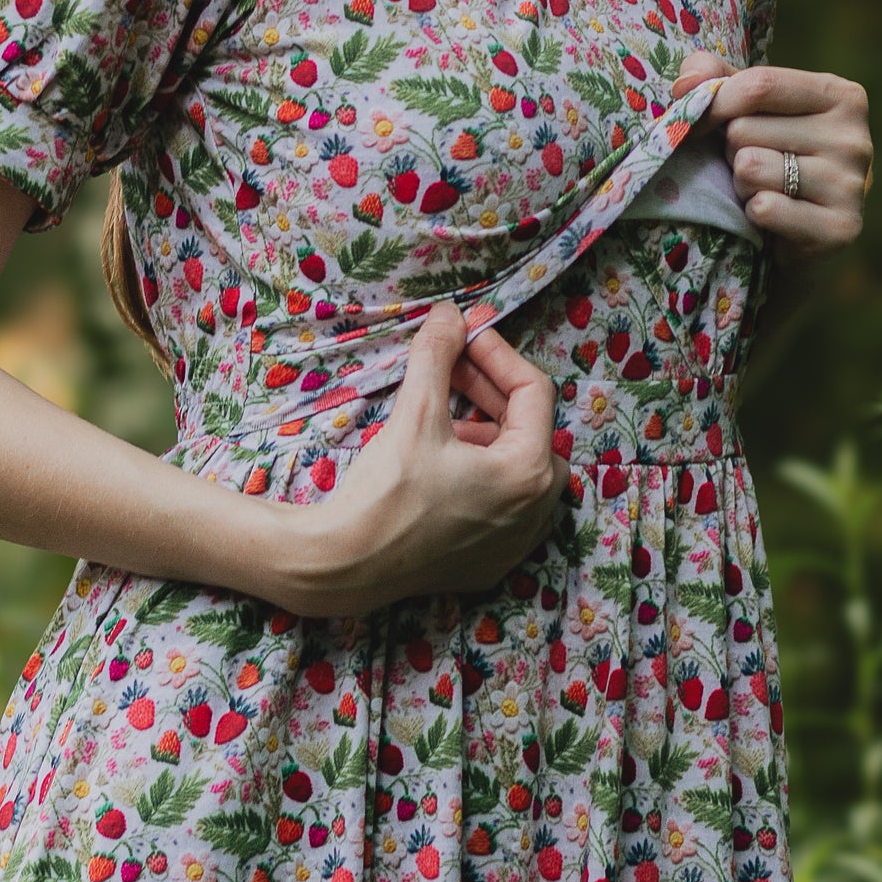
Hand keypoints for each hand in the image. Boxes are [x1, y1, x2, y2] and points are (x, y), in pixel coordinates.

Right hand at [262, 302, 569, 618]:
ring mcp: (517, 544)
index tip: (464, 336)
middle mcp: (537, 512)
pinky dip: (483, 477)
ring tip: (442, 420)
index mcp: (529, 472)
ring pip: (519, 469)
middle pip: (531, 430)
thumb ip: (438, 355)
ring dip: (488, 436)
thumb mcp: (416, 413)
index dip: (497, 354)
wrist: (344, 567)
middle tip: (451, 372)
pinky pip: (504, 508)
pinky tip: (443, 465)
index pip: (533, 391)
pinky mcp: (491, 564)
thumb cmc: (385, 492)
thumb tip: (449, 314)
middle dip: (492, 395)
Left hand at [673, 50, 871, 258]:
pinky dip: (753, 213)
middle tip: (752, 164)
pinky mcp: (840, 228)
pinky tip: (771, 218)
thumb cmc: (773, 157)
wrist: (803, 233)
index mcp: (841, 96)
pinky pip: (764, 207)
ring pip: (750, 168)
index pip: (759, 85)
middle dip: (732, 150)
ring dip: (741, 183)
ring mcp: (851, 185)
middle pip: (746, 129)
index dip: (714, 103)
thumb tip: (688, 82)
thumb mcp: (752, 108)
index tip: (694, 122)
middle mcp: (854, 138)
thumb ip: (718, 79)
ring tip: (762, 189)